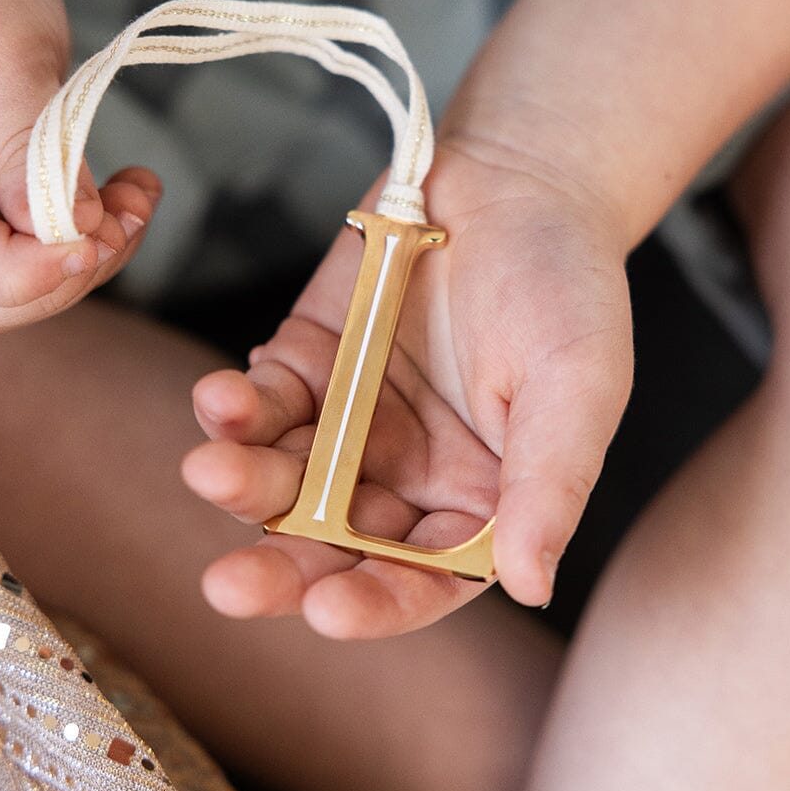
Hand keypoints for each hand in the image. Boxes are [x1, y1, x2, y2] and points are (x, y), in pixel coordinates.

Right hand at [0, 0, 159, 330]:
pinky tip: (120, 201)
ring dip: (76, 269)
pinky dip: (75, 249)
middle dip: (54, 281)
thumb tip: (69, 228)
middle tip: (129, 220)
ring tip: (135, 202)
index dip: (20, 270)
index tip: (99, 238)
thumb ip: (23, 135)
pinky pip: (15, 265)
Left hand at [183, 138, 632, 637]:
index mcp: (478, 500)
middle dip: (284, 568)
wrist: (517, 178)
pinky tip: (219, 401)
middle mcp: (407, 475)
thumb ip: (550, 485)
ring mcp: (350, 421)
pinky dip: (233, 408)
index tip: (330, 612)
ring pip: (286, 478)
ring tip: (210, 470)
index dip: (378, 602)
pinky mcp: (307, 362)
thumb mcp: (578, 386)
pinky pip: (263, 401)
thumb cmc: (567, 285)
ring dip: (245, 484)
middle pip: (337, 544)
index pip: (423, 577)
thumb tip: (534, 589)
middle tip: (230, 586)